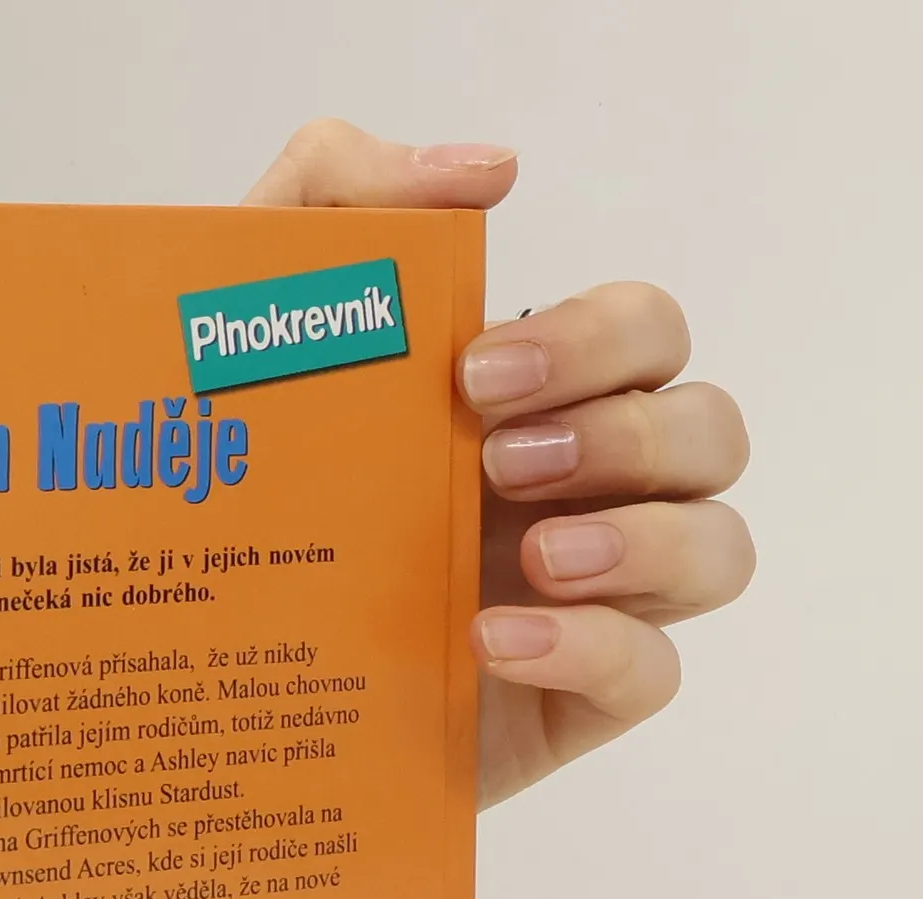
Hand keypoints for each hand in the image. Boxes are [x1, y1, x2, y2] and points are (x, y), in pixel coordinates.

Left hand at [246, 121, 752, 806]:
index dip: (595, 340)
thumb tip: (489, 169)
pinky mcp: (570, 704)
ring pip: (717, 548)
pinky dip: (595, 648)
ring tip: (535, 555)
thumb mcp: (249, 340)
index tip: (474, 374)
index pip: (644, 334)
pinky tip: (496, 639)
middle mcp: (582, 495)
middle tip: (495, 463)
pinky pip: (653, 672)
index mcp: (534, 407)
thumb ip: (334, 201)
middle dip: (623, 432)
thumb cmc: (246, 505)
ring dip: (645, 538)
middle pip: (706, 430)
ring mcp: (589, 603)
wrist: (205, 679)